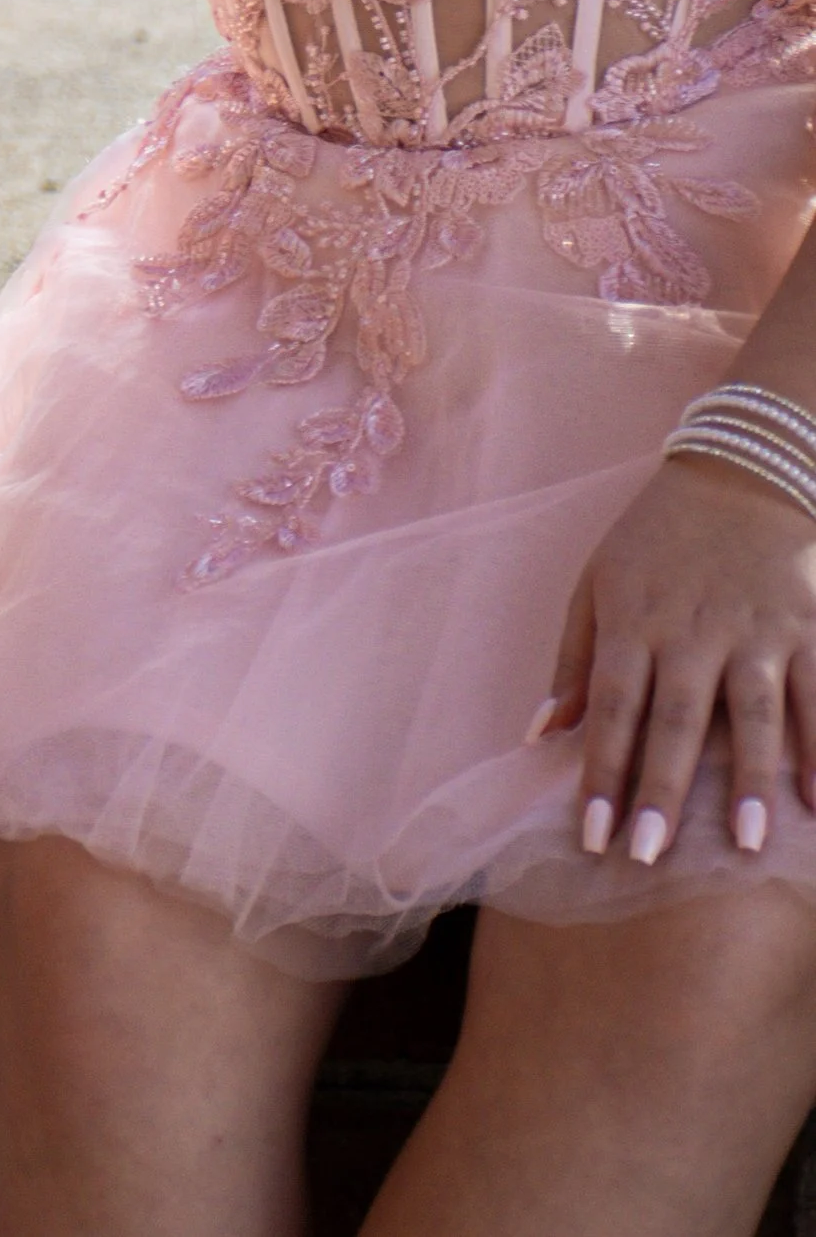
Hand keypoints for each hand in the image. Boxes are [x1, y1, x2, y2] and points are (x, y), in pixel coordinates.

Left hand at [534, 453, 815, 862]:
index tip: (594, 836)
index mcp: (633, 620)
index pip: (613, 707)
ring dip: (746, 779)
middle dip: (661, 789)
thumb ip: (572, 659)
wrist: (739, 473)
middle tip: (650, 856)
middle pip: (674, 718)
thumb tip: (541, 734)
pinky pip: (815, 695)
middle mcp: (691, 630)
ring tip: (741, 843)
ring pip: (751, 712)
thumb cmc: (655, 537)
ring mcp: (753, 630)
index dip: (602, 773)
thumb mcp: (597, 580)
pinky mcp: (804, 627)